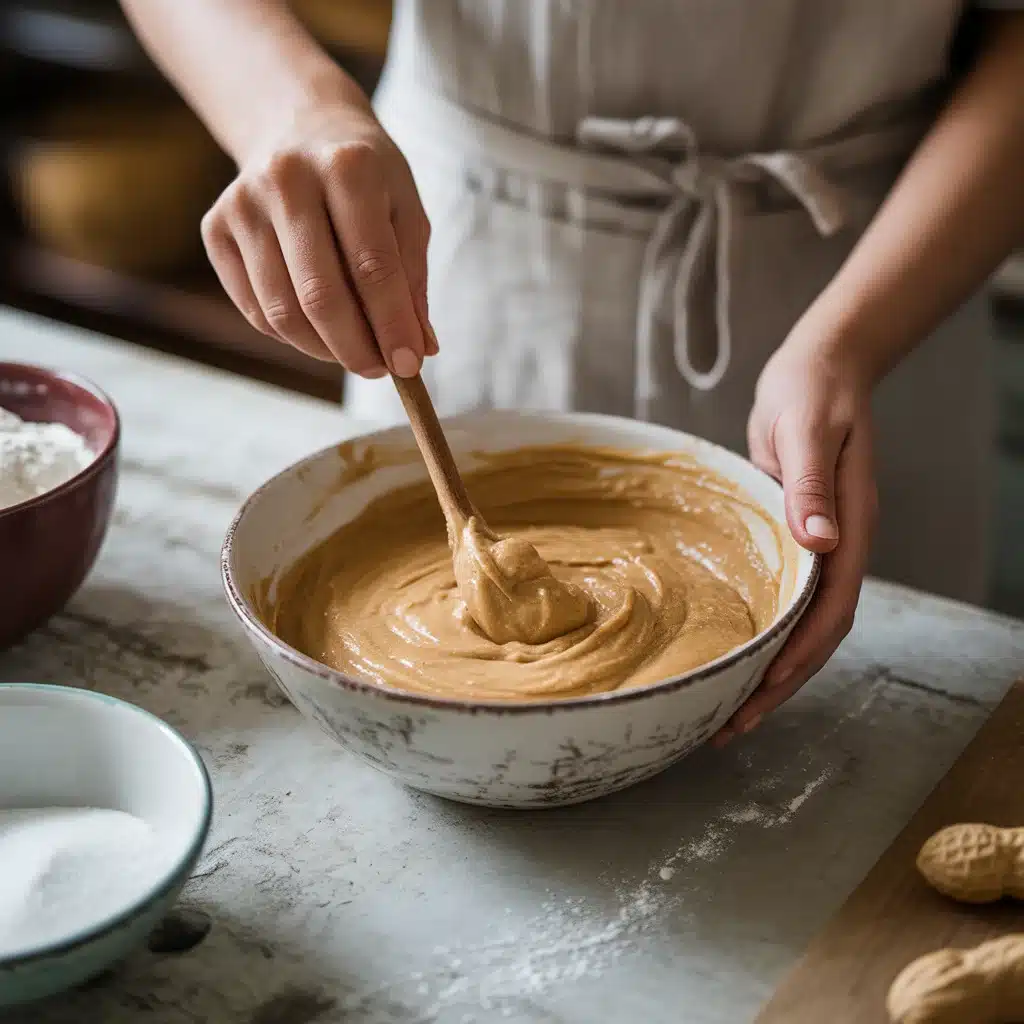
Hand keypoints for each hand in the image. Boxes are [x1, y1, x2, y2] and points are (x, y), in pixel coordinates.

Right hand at [201, 98, 434, 377]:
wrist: (297, 126)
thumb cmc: (365, 178)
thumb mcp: (406, 212)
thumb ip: (413, 281)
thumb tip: (421, 349)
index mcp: (348, 167)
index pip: (373, 266)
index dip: (392, 325)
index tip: (409, 366)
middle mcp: (287, 179)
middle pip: (321, 295)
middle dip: (356, 348)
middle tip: (380, 370)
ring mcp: (242, 203)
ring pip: (282, 311)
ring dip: (324, 349)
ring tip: (353, 352)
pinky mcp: (215, 228)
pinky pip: (256, 309)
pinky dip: (292, 335)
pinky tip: (318, 330)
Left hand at [714, 334, 877, 744]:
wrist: (816, 368)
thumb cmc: (812, 393)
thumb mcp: (807, 432)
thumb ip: (810, 487)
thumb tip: (821, 543)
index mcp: (849, 529)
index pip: (830, 612)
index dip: (797, 658)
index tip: (762, 693)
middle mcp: (837, 546)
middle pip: (816, 634)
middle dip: (779, 684)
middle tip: (730, 725)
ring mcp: (817, 544)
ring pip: (800, 624)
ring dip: (769, 668)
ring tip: (727, 707)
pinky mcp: (792, 536)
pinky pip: (783, 598)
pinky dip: (763, 632)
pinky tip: (735, 649)